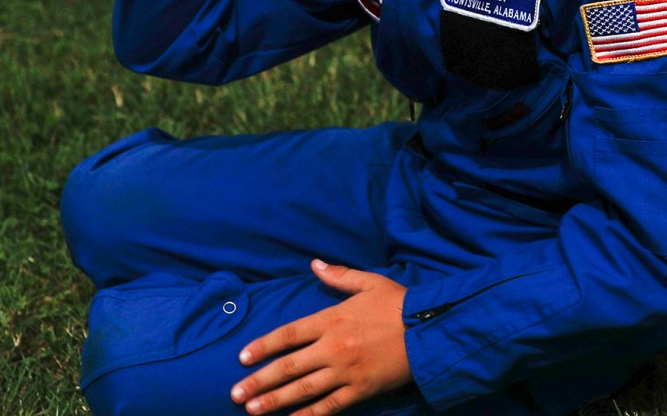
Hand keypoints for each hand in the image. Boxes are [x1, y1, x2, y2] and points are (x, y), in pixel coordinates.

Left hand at [231, 260, 410, 415]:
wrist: (431, 330)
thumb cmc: (399, 304)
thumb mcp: (369, 282)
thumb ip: (338, 276)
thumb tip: (314, 264)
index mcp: (332, 319)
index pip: (288, 334)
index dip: (263, 346)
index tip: (242, 358)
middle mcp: (333, 347)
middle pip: (289, 366)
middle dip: (260, 381)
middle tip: (236, 394)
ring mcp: (346, 372)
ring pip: (303, 390)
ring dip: (275, 400)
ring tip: (253, 409)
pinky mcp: (361, 390)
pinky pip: (329, 406)